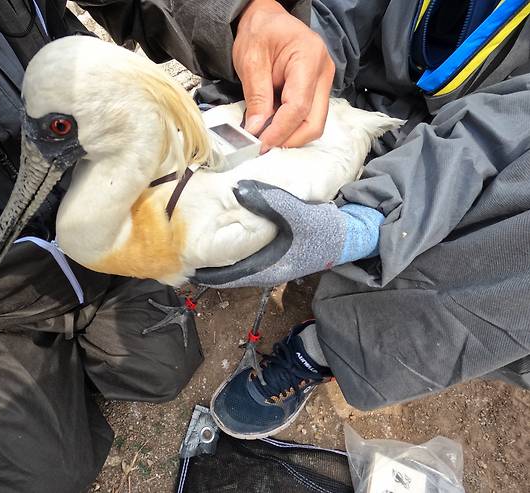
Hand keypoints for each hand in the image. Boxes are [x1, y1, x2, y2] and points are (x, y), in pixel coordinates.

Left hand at [192, 181, 383, 287]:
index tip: (181, 261)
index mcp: (266, 269)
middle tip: (183, 243)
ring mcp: (272, 261)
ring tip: (199, 234)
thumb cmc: (327, 232)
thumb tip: (237, 189)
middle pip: (227, 270)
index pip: (224, 277)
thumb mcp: (299, 214)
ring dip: (220, 251)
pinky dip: (234, 242)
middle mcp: (265, 269)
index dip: (202, 271)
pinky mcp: (277, 251)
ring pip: (237, 260)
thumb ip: (269, 202)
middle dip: (206, 261)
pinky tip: (227, 225)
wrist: (353, 235)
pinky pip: (248, 250)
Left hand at [233, 0, 334, 151]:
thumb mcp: (251, 60)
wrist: (267, 19)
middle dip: (289, 140)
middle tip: (262, 147)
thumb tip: (255, 130)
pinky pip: (308, 117)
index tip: (260, 144)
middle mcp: (323, 73)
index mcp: (309, 58)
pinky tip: (272, 128)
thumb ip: (256, 96)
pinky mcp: (316, 91)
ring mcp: (323, 83)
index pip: (298, 107)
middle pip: (314, 122)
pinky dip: (290, 127)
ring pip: (314, 124)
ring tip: (265, 137)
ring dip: (289, 136)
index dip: (280, 131)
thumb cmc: (260, 33)